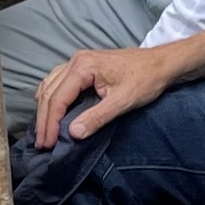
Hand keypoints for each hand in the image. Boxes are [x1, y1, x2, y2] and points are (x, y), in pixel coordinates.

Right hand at [31, 38, 180, 149]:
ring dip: (45, 108)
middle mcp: (76, 60)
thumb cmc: (145, 80)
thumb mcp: (122, 102)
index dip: (50, 123)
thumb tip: (73, 133)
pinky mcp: (83, 64)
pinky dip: (51, 96)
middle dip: (44, 119)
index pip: (58, 98)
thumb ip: (96, 117)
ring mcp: (78, 60)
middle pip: (50, 92)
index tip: (47, 143)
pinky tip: (49, 107)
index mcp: (83, 67)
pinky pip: (58, 80)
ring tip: (42, 130)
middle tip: (42, 143)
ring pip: (51, 85)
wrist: (162, 63)